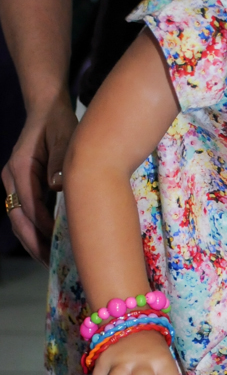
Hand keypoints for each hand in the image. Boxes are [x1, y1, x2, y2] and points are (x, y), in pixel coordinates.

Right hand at [1, 94, 76, 263]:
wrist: (47, 110)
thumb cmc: (60, 123)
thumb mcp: (65, 139)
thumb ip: (60, 163)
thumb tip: (56, 186)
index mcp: (20, 167)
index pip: (30, 206)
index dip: (44, 228)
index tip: (61, 245)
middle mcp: (12, 177)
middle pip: (18, 219)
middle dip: (34, 244)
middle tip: (52, 265)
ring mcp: (13, 182)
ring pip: (19, 219)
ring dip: (32, 241)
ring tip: (50, 261)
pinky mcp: (21, 185)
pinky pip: (25, 212)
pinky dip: (34, 230)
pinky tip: (50, 243)